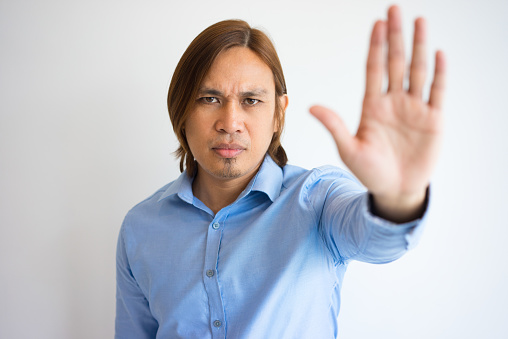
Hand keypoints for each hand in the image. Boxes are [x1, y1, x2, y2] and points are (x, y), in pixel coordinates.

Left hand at [310, 5, 445, 220]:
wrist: (395, 191)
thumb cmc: (370, 172)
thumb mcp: (349, 149)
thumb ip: (334, 125)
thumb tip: (311, 106)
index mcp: (372, 106)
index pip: (374, 69)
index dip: (375, 46)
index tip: (376, 23)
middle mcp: (393, 102)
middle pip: (396, 62)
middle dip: (395, 37)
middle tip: (395, 10)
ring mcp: (414, 109)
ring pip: (417, 71)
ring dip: (418, 47)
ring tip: (419, 22)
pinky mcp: (432, 120)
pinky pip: (436, 92)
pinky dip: (438, 74)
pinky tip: (438, 54)